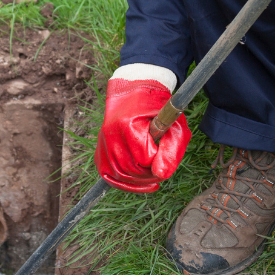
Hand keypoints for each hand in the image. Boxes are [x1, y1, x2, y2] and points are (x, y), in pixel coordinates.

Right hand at [95, 78, 191, 193]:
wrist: (134, 91)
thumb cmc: (158, 109)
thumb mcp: (174, 125)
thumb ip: (171, 150)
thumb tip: (161, 175)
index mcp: (128, 125)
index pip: (145, 159)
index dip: (159, 159)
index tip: (165, 150)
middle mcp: (111, 134)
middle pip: (131, 170)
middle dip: (150, 174)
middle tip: (161, 166)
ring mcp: (103, 143)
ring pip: (119, 176)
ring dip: (139, 180)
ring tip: (152, 173)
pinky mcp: (100, 150)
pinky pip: (108, 175)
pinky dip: (123, 182)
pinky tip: (137, 180)